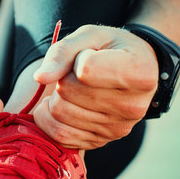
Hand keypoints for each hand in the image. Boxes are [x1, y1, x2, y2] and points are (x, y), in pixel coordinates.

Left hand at [32, 25, 158, 149]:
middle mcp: (133, 106)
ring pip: (60, 113)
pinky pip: (59, 135)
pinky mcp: (99, 142)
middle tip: (76, 74)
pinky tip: (62, 105)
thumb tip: (40, 78)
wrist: (132, 73)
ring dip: (56, 97)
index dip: (77, 59)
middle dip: (64, 79)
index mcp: (139, 73)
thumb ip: (62, 52)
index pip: (85, 70)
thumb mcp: (90, 36)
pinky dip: (50, 118)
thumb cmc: (109, 50)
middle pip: (67, 92)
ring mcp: (117, 129)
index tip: (89, 55)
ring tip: (72, 89)